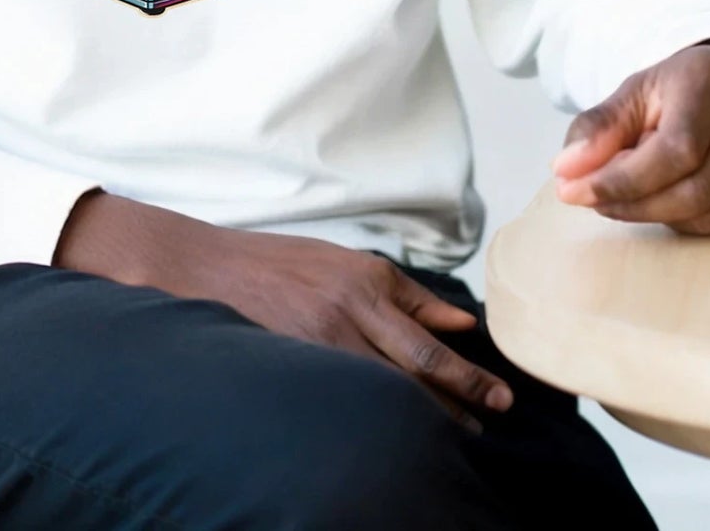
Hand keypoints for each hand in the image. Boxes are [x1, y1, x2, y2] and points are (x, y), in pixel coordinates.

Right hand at [53, 192, 510, 425]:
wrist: (209, 268)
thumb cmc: (286, 262)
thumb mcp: (351, 263)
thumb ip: (408, 295)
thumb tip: (464, 322)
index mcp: (364, 284)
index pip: (427, 344)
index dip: (466, 378)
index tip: (500, 401)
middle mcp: (345, 315)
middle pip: (411, 376)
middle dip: (452, 409)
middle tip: (481, 436)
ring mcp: (315, 346)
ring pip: (380, 396)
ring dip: (417, 424)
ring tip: (447, 447)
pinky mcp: (292, 367)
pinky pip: (341, 402)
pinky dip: (370, 421)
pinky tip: (387, 440)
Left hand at [552, 44, 709, 234]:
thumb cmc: (685, 91)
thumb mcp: (637, 93)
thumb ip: (599, 127)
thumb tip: (565, 172)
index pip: (674, 150)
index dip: (623, 181)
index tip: (574, 192)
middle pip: (694, 191)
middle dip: (635, 205)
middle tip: (596, 200)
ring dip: (663, 216)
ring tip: (636, 194)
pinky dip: (695, 221)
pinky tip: (675, 198)